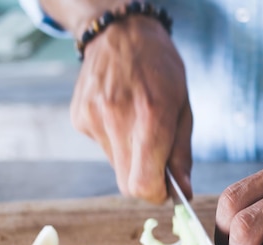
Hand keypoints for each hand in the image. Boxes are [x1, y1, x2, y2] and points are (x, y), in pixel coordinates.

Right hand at [70, 16, 192, 202]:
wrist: (120, 32)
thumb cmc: (161, 69)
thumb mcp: (183, 107)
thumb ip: (181, 154)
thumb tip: (183, 192)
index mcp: (150, 116)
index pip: (143, 184)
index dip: (156, 195)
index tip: (167, 189)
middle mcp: (116, 118)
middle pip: (127, 184)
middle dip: (146, 182)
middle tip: (158, 162)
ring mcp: (92, 118)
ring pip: (116, 167)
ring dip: (131, 158)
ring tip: (138, 125)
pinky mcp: (79, 118)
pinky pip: (103, 147)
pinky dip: (115, 141)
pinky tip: (121, 114)